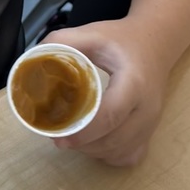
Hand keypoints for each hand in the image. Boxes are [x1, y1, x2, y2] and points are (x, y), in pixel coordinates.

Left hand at [40, 18, 168, 165]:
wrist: (157, 43)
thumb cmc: (122, 40)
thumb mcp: (93, 33)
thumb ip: (62, 41)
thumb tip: (32, 60)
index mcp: (134, 82)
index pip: (111, 114)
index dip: (83, 130)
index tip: (58, 134)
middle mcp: (147, 108)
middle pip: (113, 140)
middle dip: (81, 143)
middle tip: (58, 135)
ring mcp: (152, 124)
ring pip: (119, 152)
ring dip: (92, 150)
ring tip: (73, 136)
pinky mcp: (151, 134)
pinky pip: (128, 156)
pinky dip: (108, 155)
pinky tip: (95, 142)